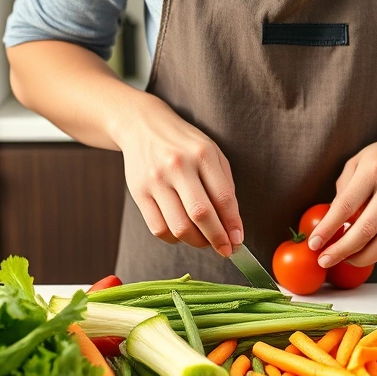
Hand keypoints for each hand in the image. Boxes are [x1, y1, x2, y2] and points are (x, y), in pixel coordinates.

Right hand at [115, 93, 242, 256]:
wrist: (142, 126)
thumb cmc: (184, 144)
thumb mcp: (212, 153)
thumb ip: (224, 186)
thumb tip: (232, 225)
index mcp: (202, 154)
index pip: (223, 198)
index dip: (233, 225)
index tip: (238, 240)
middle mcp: (178, 166)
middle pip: (201, 215)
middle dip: (217, 239)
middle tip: (225, 249)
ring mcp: (156, 180)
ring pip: (179, 227)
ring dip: (197, 242)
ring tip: (205, 241)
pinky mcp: (139, 193)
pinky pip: (158, 228)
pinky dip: (175, 238)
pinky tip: (183, 233)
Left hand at [307, 113, 376, 267]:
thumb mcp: (361, 159)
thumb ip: (345, 187)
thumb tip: (333, 219)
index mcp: (373, 169)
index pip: (345, 206)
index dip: (327, 229)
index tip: (314, 245)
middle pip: (365, 230)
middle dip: (341, 251)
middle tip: (325, 261)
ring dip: (363, 258)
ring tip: (349, 259)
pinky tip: (374, 248)